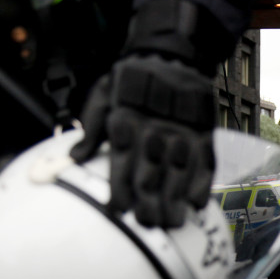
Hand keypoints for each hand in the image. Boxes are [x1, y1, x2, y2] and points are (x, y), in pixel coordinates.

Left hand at [70, 54, 215, 228]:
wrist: (167, 54)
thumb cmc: (129, 80)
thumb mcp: (102, 96)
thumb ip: (91, 129)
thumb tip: (75, 157)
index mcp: (125, 124)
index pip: (122, 163)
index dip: (121, 188)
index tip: (118, 210)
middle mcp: (153, 132)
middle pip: (151, 173)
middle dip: (149, 201)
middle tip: (147, 224)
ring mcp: (181, 133)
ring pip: (178, 172)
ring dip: (175, 199)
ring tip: (171, 223)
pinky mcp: (202, 133)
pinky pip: (205, 161)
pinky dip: (202, 183)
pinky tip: (197, 203)